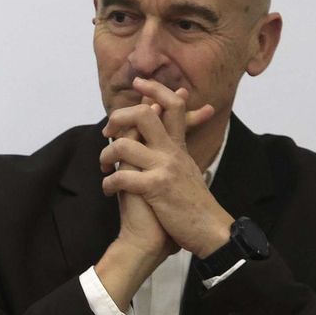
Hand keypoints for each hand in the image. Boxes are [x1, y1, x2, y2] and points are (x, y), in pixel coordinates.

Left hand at [99, 79, 233, 255]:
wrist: (210, 231)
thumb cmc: (193, 206)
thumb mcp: (187, 172)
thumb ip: (175, 154)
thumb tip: (168, 141)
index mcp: (179, 148)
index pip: (172, 106)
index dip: (155, 90)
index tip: (139, 82)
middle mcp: (172, 153)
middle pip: (144, 115)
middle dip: (118, 118)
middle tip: (107, 132)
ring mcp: (165, 168)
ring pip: (124, 146)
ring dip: (106, 155)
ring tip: (105, 168)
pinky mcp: (156, 188)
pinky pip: (122, 177)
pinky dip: (109, 182)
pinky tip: (108, 190)